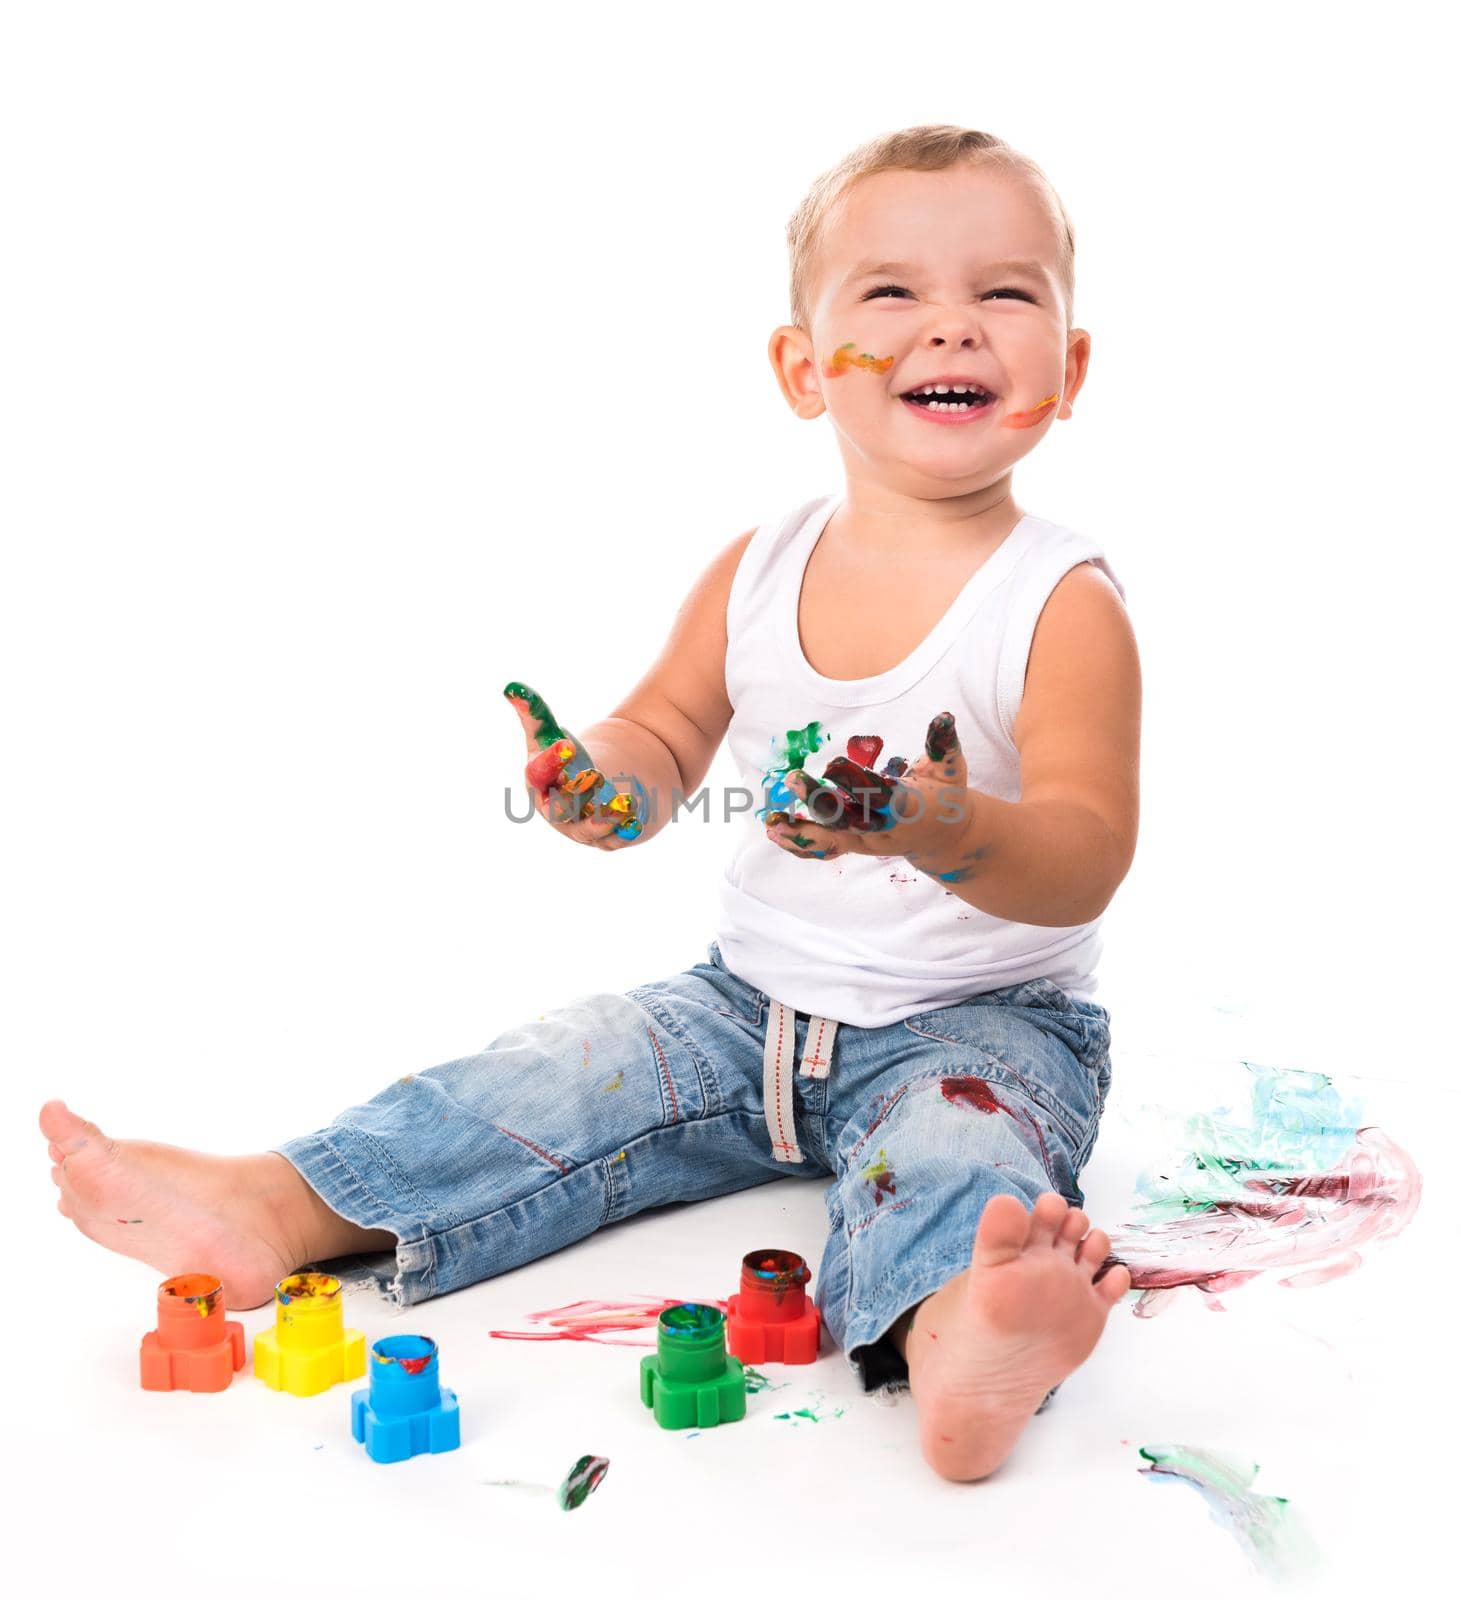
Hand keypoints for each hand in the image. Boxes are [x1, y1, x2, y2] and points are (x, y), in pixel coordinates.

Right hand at [503, 680, 641, 846]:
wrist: (595, 791)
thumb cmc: (566, 762)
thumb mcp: (550, 738)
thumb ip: (535, 715)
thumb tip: (511, 686)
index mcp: (539, 784)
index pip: (538, 774)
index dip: (550, 761)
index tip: (566, 744)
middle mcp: (555, 811)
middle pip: (560, 808)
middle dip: (576, 795)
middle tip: (595, 775)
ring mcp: (580, 828)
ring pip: (589, 829)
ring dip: (605, 819)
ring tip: (625, 803)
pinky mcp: (605, 838)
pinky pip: (614, 839)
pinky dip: (624, 831)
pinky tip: (637, 820)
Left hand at [765, 713, 977, 879]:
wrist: (945, 838)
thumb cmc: (947, 795)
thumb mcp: (952, 768)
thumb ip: (944, 743)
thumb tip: (944, 716)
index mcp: (909, 808)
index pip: (881, 796)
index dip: (858, 782)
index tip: (834, 764)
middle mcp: (885, 829)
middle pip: (849, 819)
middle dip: (821, 802)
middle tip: (794, 779)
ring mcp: (868, 841)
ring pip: (832, 838)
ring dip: (801, 831)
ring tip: (772, 823)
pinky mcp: (855, 845)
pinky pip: (826, 847)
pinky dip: (800, 843)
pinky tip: (775, 832)